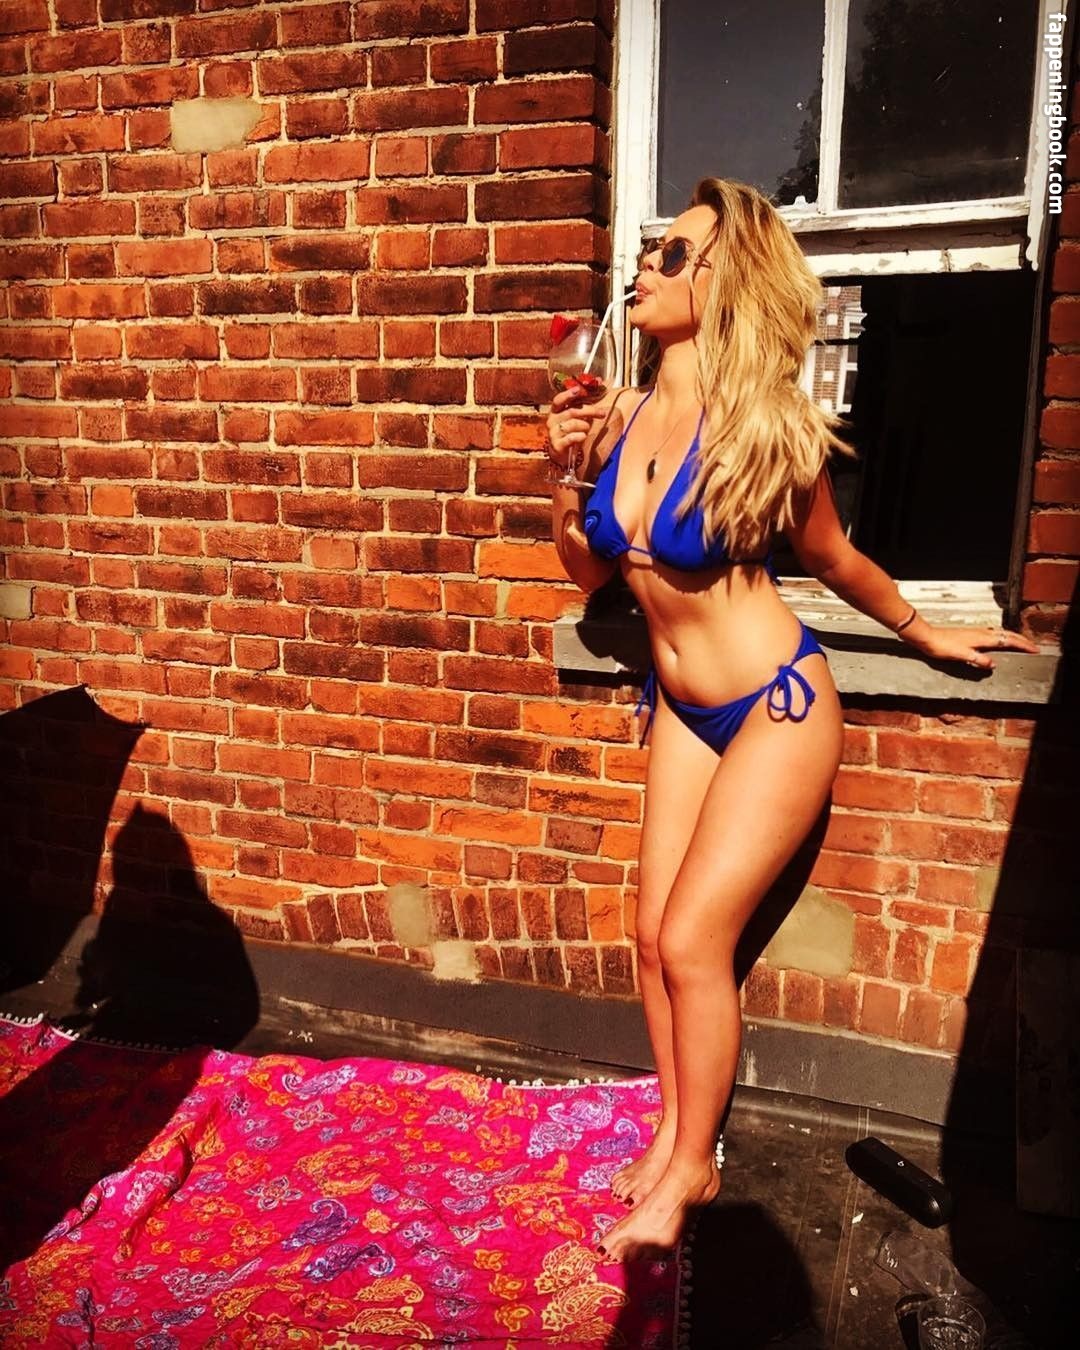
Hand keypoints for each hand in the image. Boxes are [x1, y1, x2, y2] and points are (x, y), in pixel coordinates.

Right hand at [545, 387, 608, 474]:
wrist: (562, 453)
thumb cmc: (571, 431)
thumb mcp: (576, 417)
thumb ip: (583, 405)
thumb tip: (600, 383)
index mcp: (555, 411)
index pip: (558, 400)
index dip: (567, 394)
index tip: (578, 390)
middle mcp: (552, 420)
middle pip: (572, 411)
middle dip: (589, 411)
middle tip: (602, 413)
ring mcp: (553, 433)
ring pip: (573, 424)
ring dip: (585, 426)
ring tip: (587, 429)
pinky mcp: (557, 445)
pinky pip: (571, 438)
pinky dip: (580, 436)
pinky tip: (583, 436)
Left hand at [910, 624, 1039, 669]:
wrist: (927, 637)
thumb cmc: (942, 646)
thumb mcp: (961, 655)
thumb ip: (978, 660)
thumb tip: (993, 665)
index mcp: (983, 638)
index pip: (1008, 641)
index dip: (1023, 645)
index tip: (1035, 650)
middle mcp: (982, 633)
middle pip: (1007, 635)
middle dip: (1022, 640)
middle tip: (1033, 647)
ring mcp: (976, 632)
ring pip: (1000, 633)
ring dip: (1013, 637)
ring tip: (1021, 643)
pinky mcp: (970, 634)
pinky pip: (992, 634)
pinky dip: (1002, 637)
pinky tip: (998, 641)